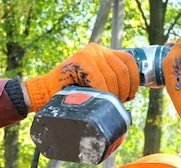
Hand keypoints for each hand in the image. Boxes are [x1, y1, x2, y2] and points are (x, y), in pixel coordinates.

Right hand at [24, 43, 139, 112]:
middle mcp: (97, 49)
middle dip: (123, 91)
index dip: (134, 80)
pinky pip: (100, 80)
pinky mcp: (81, 60)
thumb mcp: (96, 84)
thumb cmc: (72, 93)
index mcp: (103, 52)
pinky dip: (101, 92)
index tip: (131, 96)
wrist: (46, 93)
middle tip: (116, 104)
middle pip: (123, 71)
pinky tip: (95, 99)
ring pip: (113, 77)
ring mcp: (89, 53)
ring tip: (106, 104)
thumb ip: (111, 82)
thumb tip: (133, 94)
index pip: (129, 61)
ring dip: (112, 94)